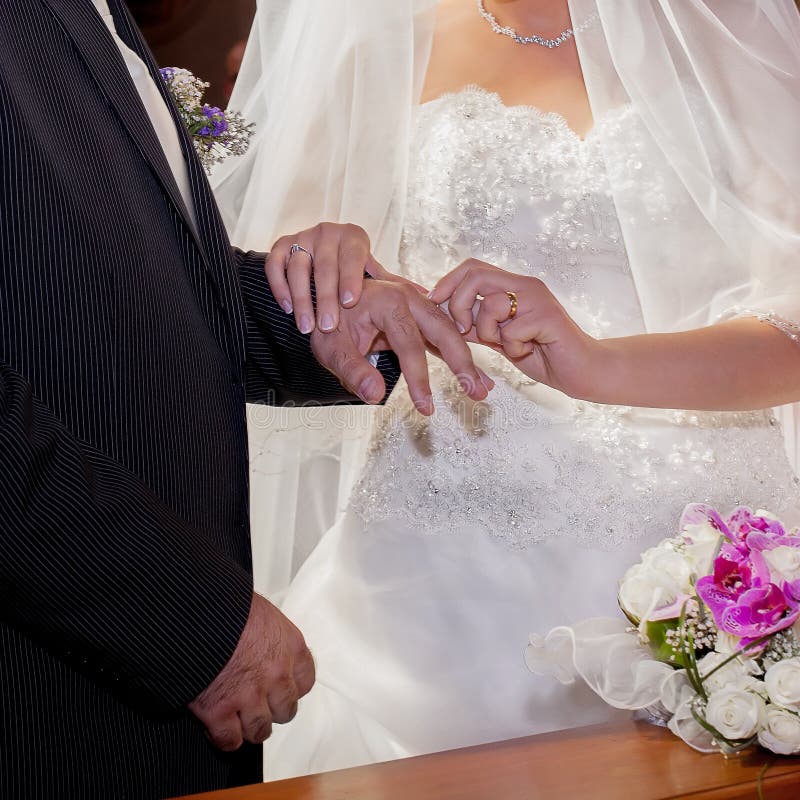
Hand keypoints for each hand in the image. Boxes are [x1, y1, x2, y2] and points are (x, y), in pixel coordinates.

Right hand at [188, 593, 314, 751]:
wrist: (197, 612)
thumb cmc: (227, 604)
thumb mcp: (260, 611)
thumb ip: (269, 635)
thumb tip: (261, 642)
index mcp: (290, 646)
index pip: (305, 681)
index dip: (291, 688)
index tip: (281, 688)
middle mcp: (276, 674)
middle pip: (286, 711)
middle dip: (271, 710)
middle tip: (257, 704)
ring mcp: (249, 695)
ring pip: (260, 730)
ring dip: (249, 727)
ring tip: (237, 719)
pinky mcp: (219, 711)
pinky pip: (229, 740)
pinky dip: (224, 737)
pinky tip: (216, 726)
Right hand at [266, 223, 423, 334]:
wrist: (319, 258)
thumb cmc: (353, 273)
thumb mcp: (373, 277)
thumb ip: (395, 286)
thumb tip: (429, 297)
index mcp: (354, 237)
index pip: (353, 255)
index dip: (351, 277)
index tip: (351, 302)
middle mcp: (327, 232)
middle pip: (325, 264)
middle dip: (326, 297)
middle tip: (328, 325)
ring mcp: (302, 237)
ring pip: (299, 266)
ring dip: (302, 297)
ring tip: (306, 326)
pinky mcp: (281, 245)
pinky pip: (276, 263)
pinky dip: (279, 286)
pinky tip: (287, 308)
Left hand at [311, 279, 492, 414]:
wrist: (328, 302)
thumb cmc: (330, 322)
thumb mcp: (332, 349)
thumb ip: (353, 371)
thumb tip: (375, 396)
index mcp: (387, 301)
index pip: (409, 343)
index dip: (418, 378)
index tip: (425, 406)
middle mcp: (408, 297)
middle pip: (443, 330)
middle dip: (462, 363)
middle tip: (476, 393)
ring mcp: (418, 305)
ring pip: (450, 333)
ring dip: (467, 362)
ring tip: (483, 390)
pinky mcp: (420, 317)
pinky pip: (443, 337)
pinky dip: (458, 357)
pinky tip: (474, 377)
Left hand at [428, 259, 596, 397]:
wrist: (580, 371)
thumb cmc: (541, 354)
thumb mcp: (499, 338)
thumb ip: (476, 325)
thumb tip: (443, 316)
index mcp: (513, 286)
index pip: (472, 267)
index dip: (448, 282)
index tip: (434, 303)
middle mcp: (525, 286)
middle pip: (476, 275)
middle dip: (459, 304)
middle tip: (464, 330)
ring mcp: (538, 299)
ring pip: (491, 305)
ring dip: (490, 333)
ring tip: (509, 345)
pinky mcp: (548, 317)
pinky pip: (510, 331)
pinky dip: (512, 348)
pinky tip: (528, 351)